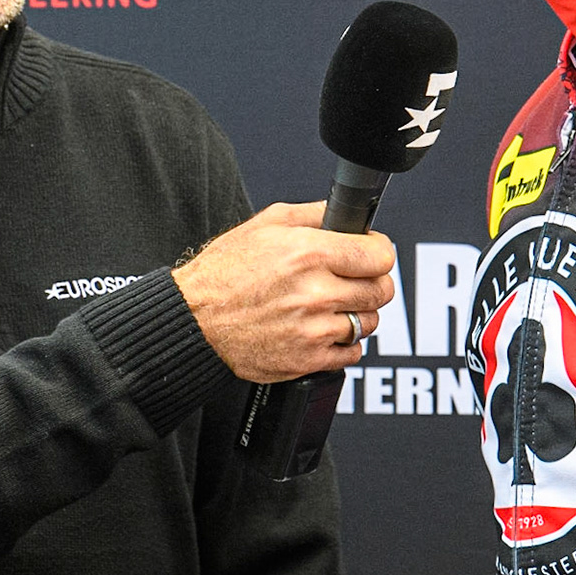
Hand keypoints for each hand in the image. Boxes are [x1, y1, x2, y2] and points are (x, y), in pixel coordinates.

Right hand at [172, 201, 395, 381]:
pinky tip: (322, 329)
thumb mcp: (266, 224)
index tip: (372, 254)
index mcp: (308, 254)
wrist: (195, 320)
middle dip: (372, 282)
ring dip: (357, 313)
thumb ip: (313, 215)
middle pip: (380, 291)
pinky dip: (344, 342)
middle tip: (354, 280)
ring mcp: (312, 330)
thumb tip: (344, 214)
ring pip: (368, 323)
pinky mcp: (307, 360)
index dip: (378, 252)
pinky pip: (352, 353)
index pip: (380, 256)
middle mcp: (314, 293)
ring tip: (331, 305)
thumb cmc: (224, 273)